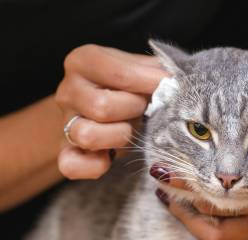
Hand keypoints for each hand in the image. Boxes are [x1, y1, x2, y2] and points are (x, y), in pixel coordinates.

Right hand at [56, 44, 167, 178]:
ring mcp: (64, 122)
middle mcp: (68, 90)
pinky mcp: (65, 152)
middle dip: (133, 111)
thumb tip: (179, 79)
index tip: (169, 86)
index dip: (150, 83)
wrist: (99, 111)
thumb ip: (156, 71)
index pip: (119, 73)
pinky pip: (72, 165)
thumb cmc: (127, 89)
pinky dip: (95, 165)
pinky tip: (110, 156)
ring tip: (130, 129)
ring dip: (119, 136)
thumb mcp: (140, 71)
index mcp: (84, 62)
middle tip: (144, 110)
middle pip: (102, 107)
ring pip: (87, 135)